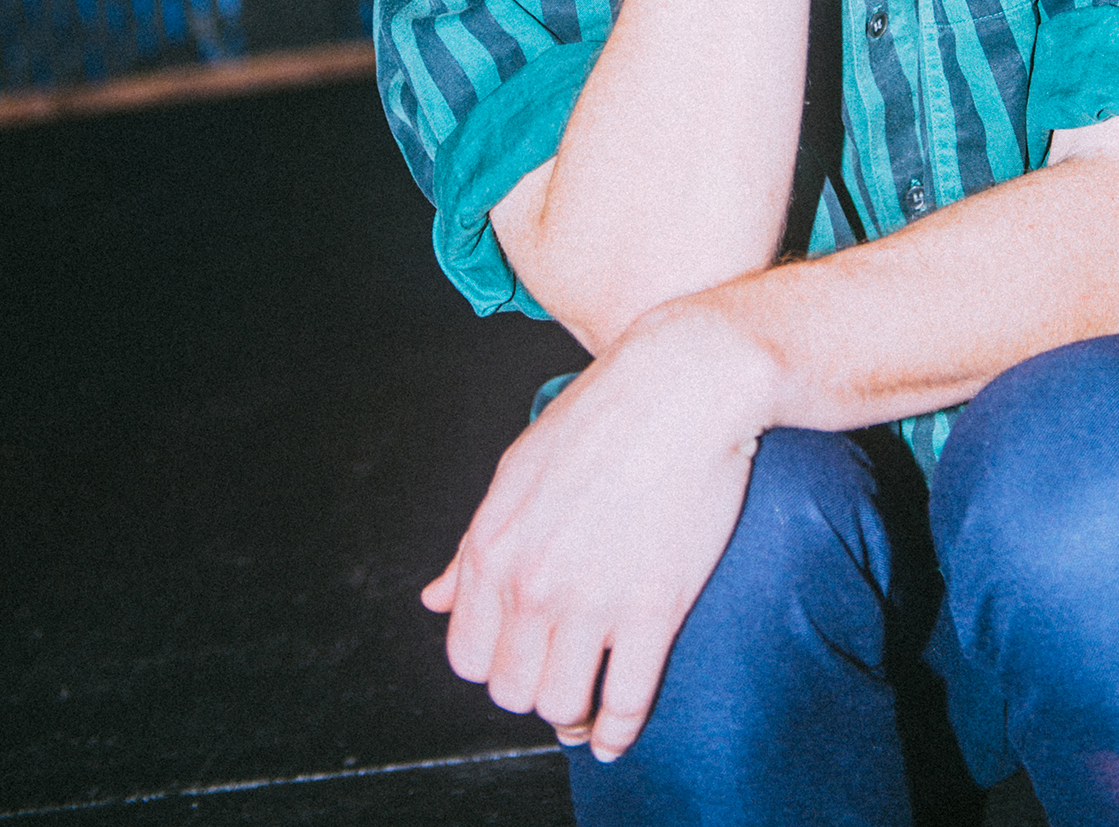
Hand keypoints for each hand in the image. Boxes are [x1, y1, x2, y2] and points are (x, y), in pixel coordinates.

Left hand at [422, 303, 769, 760]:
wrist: (683, 384)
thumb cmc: (602, 415)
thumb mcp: (518, 469)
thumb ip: (474, 544)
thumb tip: (435, 599)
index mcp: (494, 547)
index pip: (469, 656)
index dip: (495, 663)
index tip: (523, 654)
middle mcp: (534, 583)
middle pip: (513, 690)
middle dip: (534, 689)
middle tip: (561, 673)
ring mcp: (594, 600)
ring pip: (563, 704)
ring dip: (574, 710)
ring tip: (589, 697)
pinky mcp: (654, 608)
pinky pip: (626, 702)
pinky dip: (617, 731)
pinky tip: (615, 733)